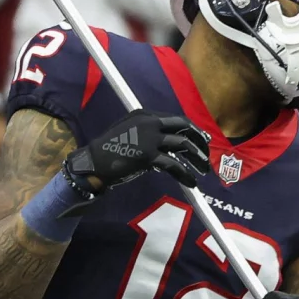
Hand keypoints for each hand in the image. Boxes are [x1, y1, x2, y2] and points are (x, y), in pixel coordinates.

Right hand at [63, 108, 209, 197]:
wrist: (93, 162)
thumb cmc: (109, 150)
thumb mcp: (129, 133)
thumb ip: (147, 134)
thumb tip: (168, 146)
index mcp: (145, 115)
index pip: (175, 120)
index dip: (191, 130)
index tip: (201, 140)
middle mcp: (149, 122)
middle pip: (184, 126)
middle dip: (199, 140)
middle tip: (206, 154)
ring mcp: (149, 138)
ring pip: (183, 145)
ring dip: (197, 158)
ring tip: (204, 170)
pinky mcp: (148, 155)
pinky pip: (174, 165)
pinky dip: (185, 175)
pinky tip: (192, 183)